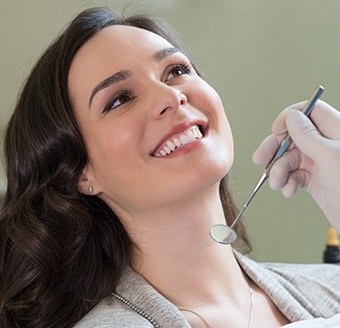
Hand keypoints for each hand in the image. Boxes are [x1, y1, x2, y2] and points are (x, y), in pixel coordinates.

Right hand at [253, 100, 339, 231]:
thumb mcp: (329, 157)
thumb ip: (308, 135)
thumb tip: (292, 117)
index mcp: (337, 131)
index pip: (310, 111)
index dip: (290, 118)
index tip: (276, 130)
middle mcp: (327, 144)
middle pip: (293, 136)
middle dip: (275, 148)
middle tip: (260, 158)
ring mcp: (320, 162)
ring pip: (290, 158)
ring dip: (279, 171)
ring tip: (277, 183)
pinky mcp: (315, 179)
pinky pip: (293, 175)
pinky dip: (287, 183)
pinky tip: (289, 190)